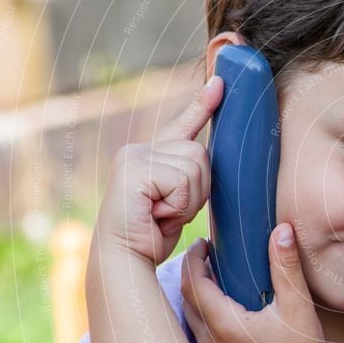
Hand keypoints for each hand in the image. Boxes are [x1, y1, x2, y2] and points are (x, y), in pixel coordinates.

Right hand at [95, 76, 223, 265]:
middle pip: (201, 154)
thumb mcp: (178, 200)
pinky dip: (178, 204)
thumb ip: (188, 175)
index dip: (203, 104)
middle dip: (198, 190)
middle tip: (170, 210)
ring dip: (188, 200)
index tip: (220, 83)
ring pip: (196, 166)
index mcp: (151, 154)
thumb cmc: (151, 235)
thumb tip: (207, 155)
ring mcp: (134, 157)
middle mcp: (139, 149)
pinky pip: (182, 180)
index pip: (184, 125)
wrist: (124, 259)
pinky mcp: (134, 169)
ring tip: (162, 213)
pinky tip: (155, 214)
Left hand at [180, 223, 338, 342]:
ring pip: (191, 321)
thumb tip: (281, 229)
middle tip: (207, 256)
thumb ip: (285, 265)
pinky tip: (223, 311)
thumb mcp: (298, 306)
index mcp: (224, 326)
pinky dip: (204, 318)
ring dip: (197, 297)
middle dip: (192, 274)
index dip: (193, 259)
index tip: (203, 243)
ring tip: (214, 278)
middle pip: (186, 301)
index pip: (192, 283)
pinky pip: (199, 338)